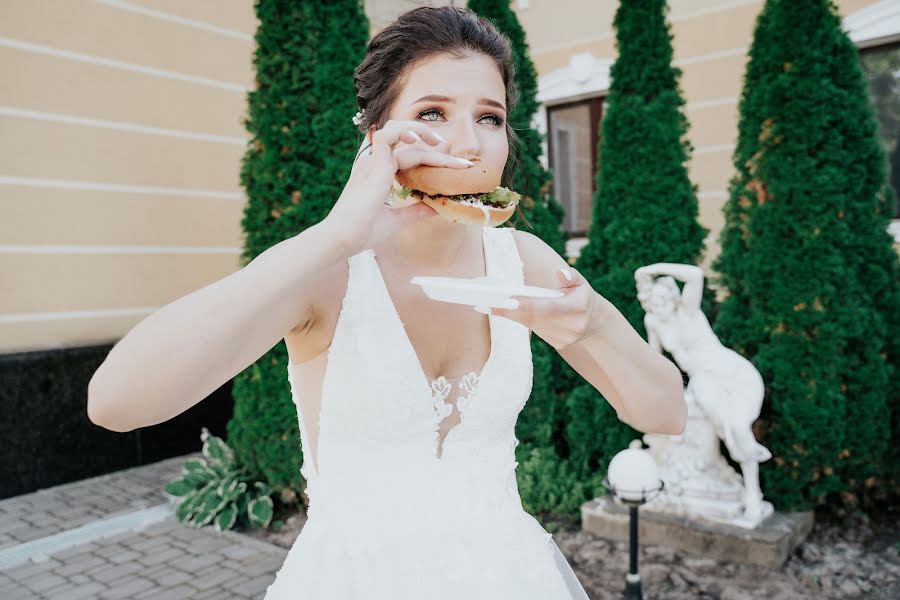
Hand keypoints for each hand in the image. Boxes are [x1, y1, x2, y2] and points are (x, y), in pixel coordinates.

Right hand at [324, 119, 474, 255]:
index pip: (408, 156)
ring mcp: (373, 162)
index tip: (457, 168)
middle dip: (431, 141)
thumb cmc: (362, 232)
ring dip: (420, 131)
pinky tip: (422, 141)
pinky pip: (388, 135)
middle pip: (405, 141)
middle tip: (457, 160)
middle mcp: (374, 163)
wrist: (343, 239)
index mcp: (377, 174)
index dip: (431, 159)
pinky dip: (404, 132)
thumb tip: (437, 209)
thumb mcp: (397, 220)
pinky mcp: (374, 164)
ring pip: (397, 131)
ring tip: (441, 142)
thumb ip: (415, 211)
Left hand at [491, 266, 601, 350]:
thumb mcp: (581, 283)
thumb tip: (560, 273)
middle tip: (486, 302)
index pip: (547, 307)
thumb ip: (571, 276)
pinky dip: (520, 320)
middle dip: (509, 310)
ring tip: (489, 304)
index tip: (506, 300)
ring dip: (511, 315)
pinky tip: (506, 311)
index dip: (525, 305)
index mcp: (578, 307)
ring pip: (531, 325)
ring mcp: (565, 338)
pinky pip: (534, 330)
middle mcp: (571, 326)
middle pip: (533, 318)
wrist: (594, 324)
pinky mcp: (558, 345)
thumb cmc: (582, 296)